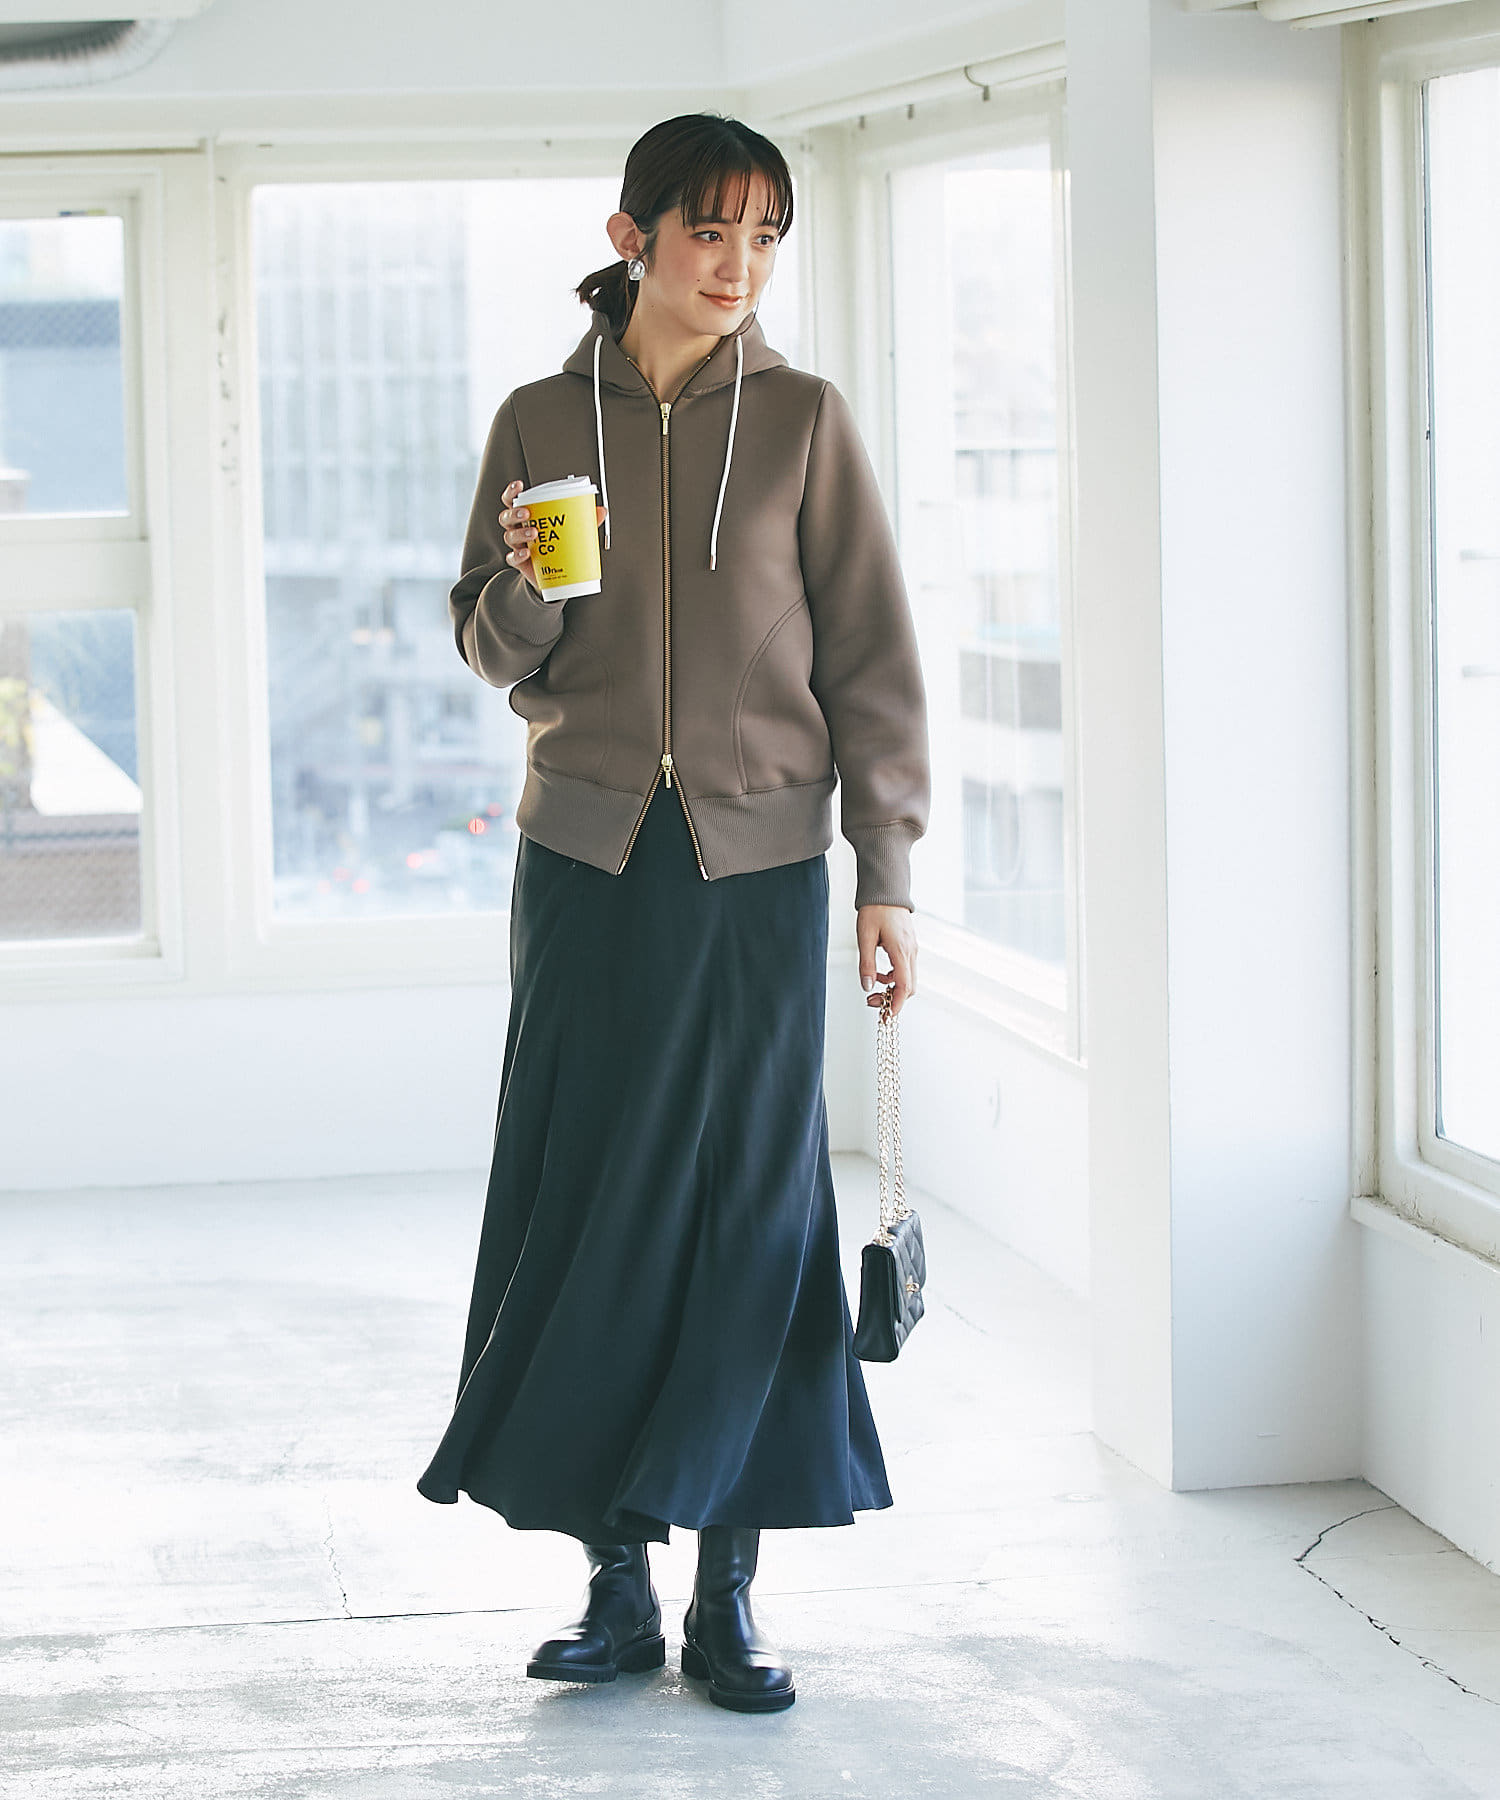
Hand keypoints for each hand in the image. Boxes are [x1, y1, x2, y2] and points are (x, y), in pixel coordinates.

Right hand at [500, 479, 608, 595]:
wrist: (556, 575)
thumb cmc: (558, 546)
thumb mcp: (570, 530)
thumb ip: (584, 520)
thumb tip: (601, 511)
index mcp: (527, 517)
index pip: (512, 501)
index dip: (512, 492)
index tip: (519, 486)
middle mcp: (519, 529)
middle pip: (507, 517)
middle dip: (515, 513)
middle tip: (527, 513)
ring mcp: (518, 546)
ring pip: (509, 536)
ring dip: (519, 533)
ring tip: (533, 533)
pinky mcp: (520, 563)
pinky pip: (512, 558)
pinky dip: (517, 555)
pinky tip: (527, 553)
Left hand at [857, 903, 916, 1017]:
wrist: (886, 891)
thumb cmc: (875, 910)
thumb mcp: (864, 937)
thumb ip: (866, 964)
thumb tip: (867, 987)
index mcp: (901, 951)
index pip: (905, 986)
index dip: (897, 1004)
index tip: (887, 1016)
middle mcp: (911, 952)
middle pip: (910, 986)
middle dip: (893, 999)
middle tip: (873, 1003)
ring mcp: (912, 949)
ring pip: (908, 979)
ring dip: (893, 988)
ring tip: (873, 989)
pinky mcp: (909, 947)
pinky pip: (906, 969)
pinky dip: (894, 977)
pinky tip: (879, 974)